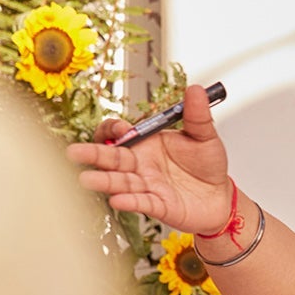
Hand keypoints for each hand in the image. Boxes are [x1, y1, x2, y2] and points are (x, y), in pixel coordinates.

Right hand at [67, 83, 232, 234]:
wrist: (220, 196)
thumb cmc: (208, 165)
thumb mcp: (205, 136)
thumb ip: (197, 115)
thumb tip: (196, 89)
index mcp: (146, 143)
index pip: (119, 134)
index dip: (114, 131)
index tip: (122, 131)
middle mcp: (140, 164)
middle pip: (111, 158)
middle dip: (93, 154)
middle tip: (73, 152)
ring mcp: (146, 185)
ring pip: (120, 182)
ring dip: (104, 181)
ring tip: (85, 179)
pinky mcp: (157, 205)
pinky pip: (140, 203)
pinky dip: (129, 202)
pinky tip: (117, 200)